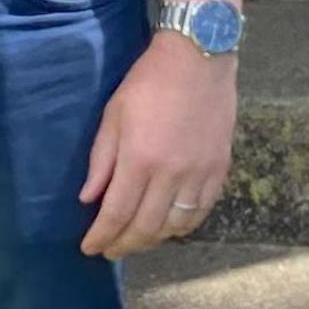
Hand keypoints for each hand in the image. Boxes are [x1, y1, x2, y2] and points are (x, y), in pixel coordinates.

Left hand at [77, 34, 237, 258]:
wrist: (199, 57)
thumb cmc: (149, 81)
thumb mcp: (114, 114)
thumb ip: (101, 160)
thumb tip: (89, 199)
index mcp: (139, 158)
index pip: (117, 213)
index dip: (101, 236)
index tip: (89, 248)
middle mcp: (171, 173)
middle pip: (145, 227)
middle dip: (124, 245)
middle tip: (110, 251)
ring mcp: (199, 173)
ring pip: (176, 225)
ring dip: (153, 239)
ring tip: (137, 240)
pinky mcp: (220, 169)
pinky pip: (201, 210)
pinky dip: (183, 225)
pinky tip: (170, 225)